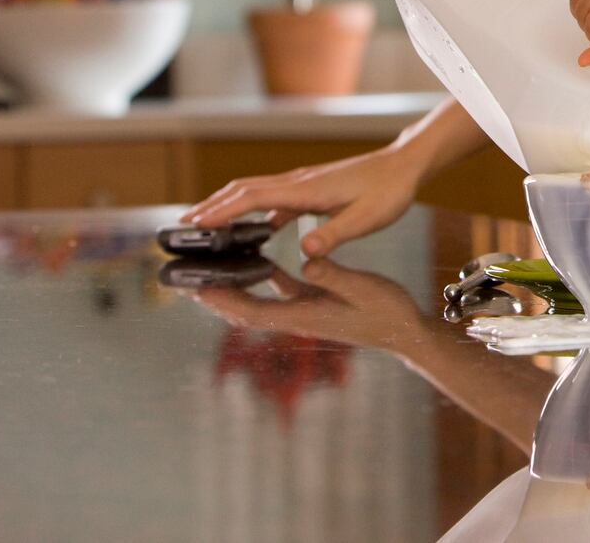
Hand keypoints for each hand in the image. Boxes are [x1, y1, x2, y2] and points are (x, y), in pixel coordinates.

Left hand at [180, 258, 430, 354]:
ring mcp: (304, 311)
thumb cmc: (386, 312)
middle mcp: (297, 317)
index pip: (251, 312)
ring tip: (209, 268)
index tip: (196, 288)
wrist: (403, 331)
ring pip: (258, 300)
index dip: (221, 300)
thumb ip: (333, 274)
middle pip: (244, 309)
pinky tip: (257, 259)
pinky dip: (263, 277)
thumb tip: (306, 258)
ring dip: (233, 287)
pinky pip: (280, 290)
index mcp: (303, 316)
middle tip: (186, 278)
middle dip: (215, 295)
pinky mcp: (314, 302)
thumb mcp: (362, 288)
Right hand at [184, 145, 422, 257]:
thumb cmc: (389, 190)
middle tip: (184, 226)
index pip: (253, 200)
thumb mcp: (367, 218)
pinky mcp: (312, 189)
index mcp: (306, 190)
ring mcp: (304, 184)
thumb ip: (336, 234)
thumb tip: (306, 251)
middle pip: (244, 191)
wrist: (404, 166)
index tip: (195, 225)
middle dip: (212, 207)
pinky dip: (255, 211)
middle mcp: (299, 183)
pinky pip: (274, 199)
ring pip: (256, 192)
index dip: (222, 212)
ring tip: (208, 225)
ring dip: (229, 206)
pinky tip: (256, 229)